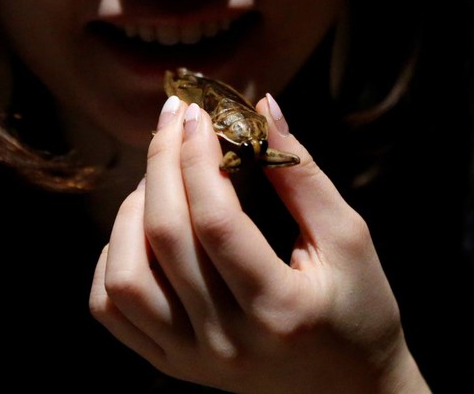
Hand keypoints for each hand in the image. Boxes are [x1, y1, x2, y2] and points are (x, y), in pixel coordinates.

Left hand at [89, 94, 429, 393]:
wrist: (350, 390)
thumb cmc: (360, 308)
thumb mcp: (348, 237)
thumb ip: (302, 173)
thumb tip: (262, 107)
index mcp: (278, 309)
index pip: (216, 221)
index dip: (198, 157)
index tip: (199, 112)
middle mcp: (227, 344)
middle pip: (165, 238)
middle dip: (163, 163)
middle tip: (175, 120)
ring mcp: (192, 361)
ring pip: (125, 277)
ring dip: (131, 211)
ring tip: (161, 176)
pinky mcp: (172, 365)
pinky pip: (114, 310)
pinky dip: (113, 258)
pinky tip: (141, 227)